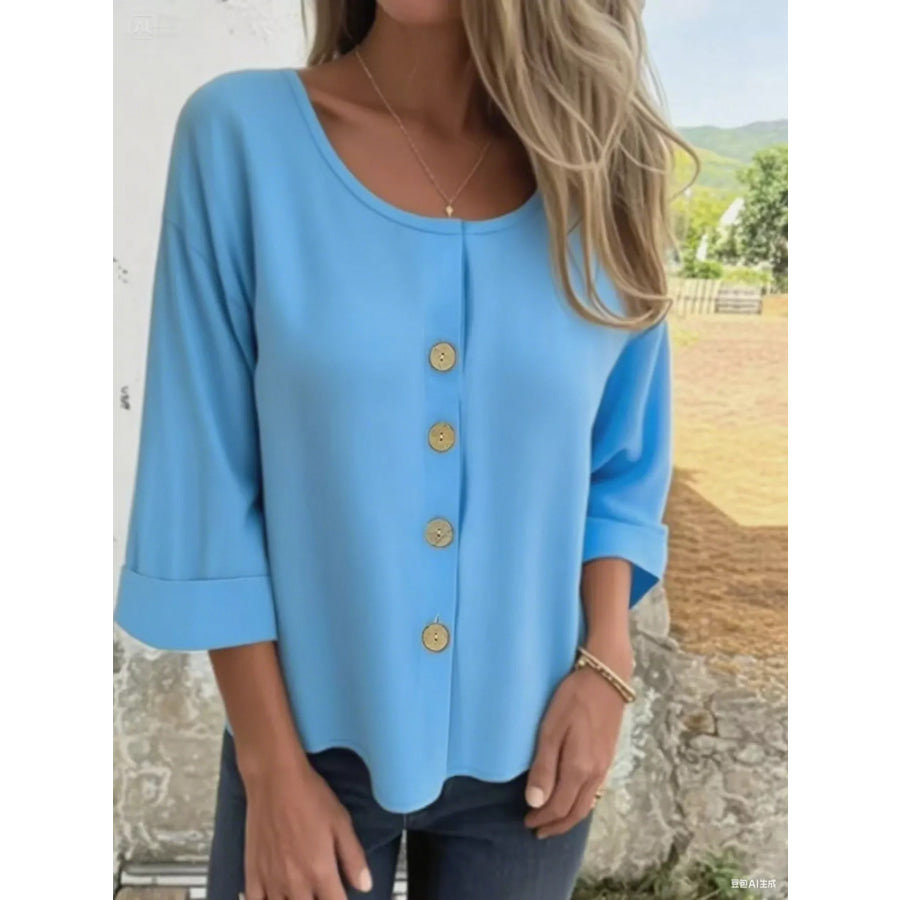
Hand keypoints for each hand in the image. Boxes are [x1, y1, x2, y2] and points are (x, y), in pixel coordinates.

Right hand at [240, 749, 372, 899]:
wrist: (275, 780)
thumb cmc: (311, 797)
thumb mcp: (341, 822)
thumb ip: (353, 857)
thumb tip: (365, 886)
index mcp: (320, 872)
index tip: (340, 893)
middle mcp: (295, 883)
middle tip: (320, 889)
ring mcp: (271, 882)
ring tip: (301, 891)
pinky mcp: (252, 874)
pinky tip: (275, 895)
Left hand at [523, 661, 630, 838]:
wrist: (607, 679)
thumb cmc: (573, 700)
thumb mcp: (551, 730)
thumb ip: (543, 768)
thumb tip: (535, 803)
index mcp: (579, 769)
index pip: (559, 806)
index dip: (543, 818)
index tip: (527, 821)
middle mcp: (595, 773)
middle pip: (576, 811)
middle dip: (557, 825)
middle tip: (538, 831)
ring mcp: (605, 766)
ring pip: (588, 804)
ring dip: (569, 817)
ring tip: (553, 821)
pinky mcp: (608, 757)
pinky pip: (595, 792)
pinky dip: (581, 804)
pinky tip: (572, 798)